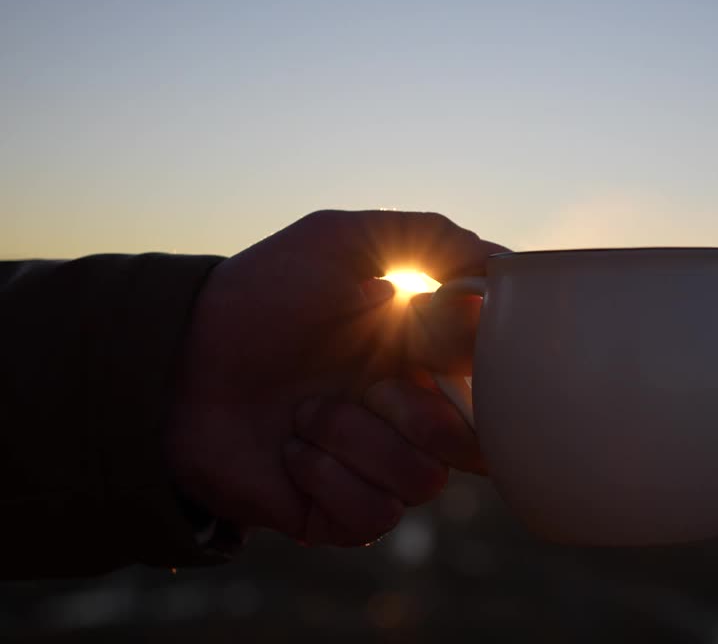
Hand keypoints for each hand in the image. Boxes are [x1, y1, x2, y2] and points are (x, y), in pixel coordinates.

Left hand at [166, 210, 504, 545]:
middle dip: (420, 414)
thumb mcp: (341, 242)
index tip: (429, 345)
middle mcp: (408, 418)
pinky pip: (375, 517)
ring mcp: (375, 469)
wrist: (177, 361)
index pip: (496, 385)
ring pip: (424, 481)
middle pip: (475, 446)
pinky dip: (329, 478)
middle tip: (368, 386)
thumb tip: (503, 262)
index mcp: (423, 361)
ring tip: (303, 413)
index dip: (477, 372)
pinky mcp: (338, 516)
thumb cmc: (261, 297)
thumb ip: (428, 237)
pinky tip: (291, 450)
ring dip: (357, 440)